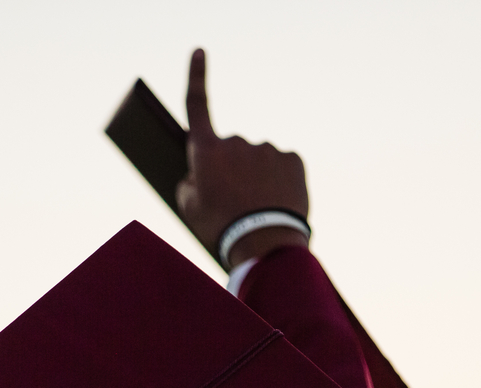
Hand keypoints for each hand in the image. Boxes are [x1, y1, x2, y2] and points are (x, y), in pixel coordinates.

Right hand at [175, 49, 309, 267]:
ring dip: (258, 177)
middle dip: (232, 169)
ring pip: (259, 160)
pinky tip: (277, 202)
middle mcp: (236, 141)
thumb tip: (196, 174)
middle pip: (231, 150)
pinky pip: (282, 166)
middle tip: (235, 203)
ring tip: (259, 209)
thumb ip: (187, 183)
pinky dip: (279, 181)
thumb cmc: (221, 228)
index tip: (200, 51)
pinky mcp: (292, 158)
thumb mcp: (189, 209)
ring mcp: (267, 148)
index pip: (197, 104)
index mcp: (206, 150)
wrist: (265, 242)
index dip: (197, 76)